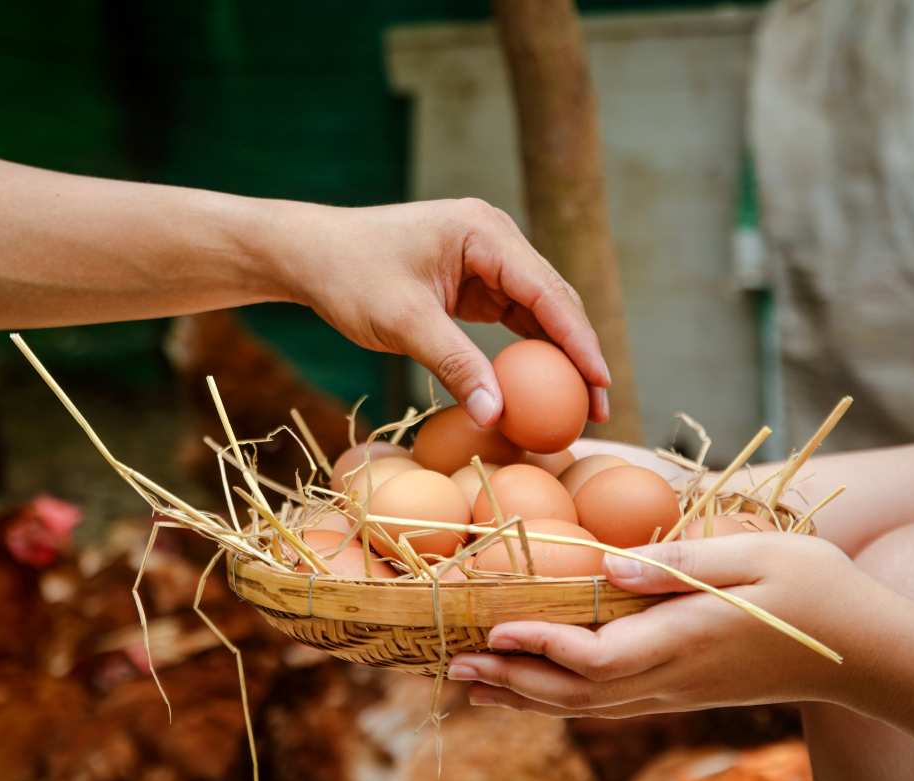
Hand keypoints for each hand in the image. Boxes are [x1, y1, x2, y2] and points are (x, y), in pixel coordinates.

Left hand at [271, 198, 609, 426]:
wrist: (312, 255)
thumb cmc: (351, 276)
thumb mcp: (404, 322)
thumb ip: (454, 364)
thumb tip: (496, 415)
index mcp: (484, 231)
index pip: (546, 290)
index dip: (578, 340)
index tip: (601, 382)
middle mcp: (495, 237)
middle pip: (554, 299)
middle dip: (579, 352)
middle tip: (599, 406)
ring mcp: (488, 258)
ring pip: (540, 310)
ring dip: (560, 355)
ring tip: (583, 405)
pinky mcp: (476, 280)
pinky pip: (515, 316)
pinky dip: (531, 351)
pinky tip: (545, 387)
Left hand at [446, 534, 884, 716]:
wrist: (865, 651)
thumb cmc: (816, 586)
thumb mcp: (755, 555)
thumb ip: (679, 561)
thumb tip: (608, 565)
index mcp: (685, 639)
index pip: (597, 656)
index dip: (541, 646)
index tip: (494, 628)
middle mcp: (672, 676)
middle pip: (576, 692)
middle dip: (512, 680)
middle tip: (454, 664)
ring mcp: (676, 691)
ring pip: (586, 706)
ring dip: (525, 697)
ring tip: (472, 685)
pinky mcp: (682, 691)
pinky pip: (608, 704)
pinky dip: (559, 701)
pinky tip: (535, 692)